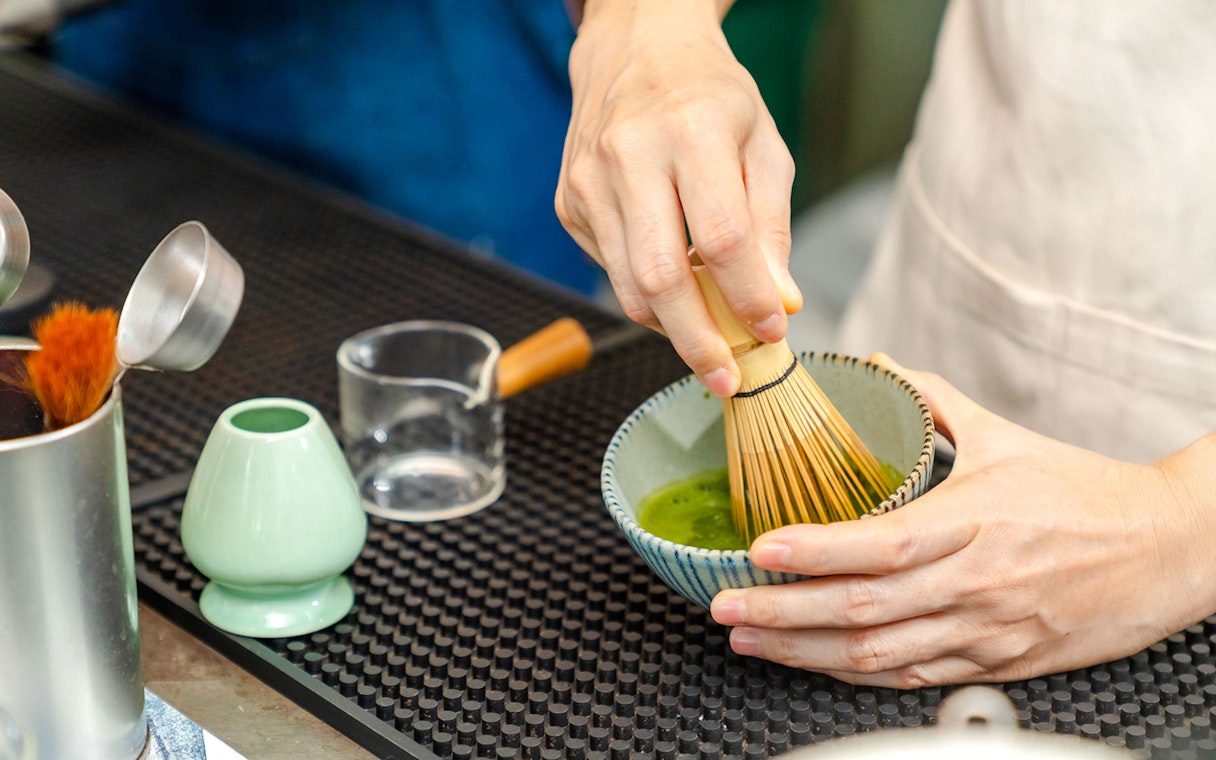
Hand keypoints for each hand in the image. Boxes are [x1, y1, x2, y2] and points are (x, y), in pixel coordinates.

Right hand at [557, 0, 801, 396]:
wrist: (635, 47)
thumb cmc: (710, 97)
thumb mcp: (763, 143)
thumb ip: (771, 225)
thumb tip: (778, 302)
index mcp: (690, 130)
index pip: (720, 237)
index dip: (747, 297)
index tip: (771, 333)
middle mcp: (628, 155)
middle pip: (659, 277)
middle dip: (697, 341)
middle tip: (726, 378)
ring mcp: (588, 181)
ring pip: (628, 286)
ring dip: (672, 327)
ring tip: (708, 338)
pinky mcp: (568, 202)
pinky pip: (611, 270)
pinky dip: (646, 291)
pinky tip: (672, 277)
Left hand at [710, 356, 1215, 686]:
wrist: (1168, 551)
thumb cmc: (1087, 495)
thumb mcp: (1008, 436)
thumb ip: (935, 401)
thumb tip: (881, 364)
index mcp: (975, 523)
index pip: (881, 546)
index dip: (816, 553)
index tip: (761, 551)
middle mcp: (975, 585)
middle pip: (863, 611)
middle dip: (784, 614)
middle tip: (726, 607)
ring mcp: (985, 632)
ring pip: (879, 656)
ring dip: (805, 654)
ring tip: (749, 641)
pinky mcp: (996, 664)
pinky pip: (912, 677)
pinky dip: (857, 675)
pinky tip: (815, 664)